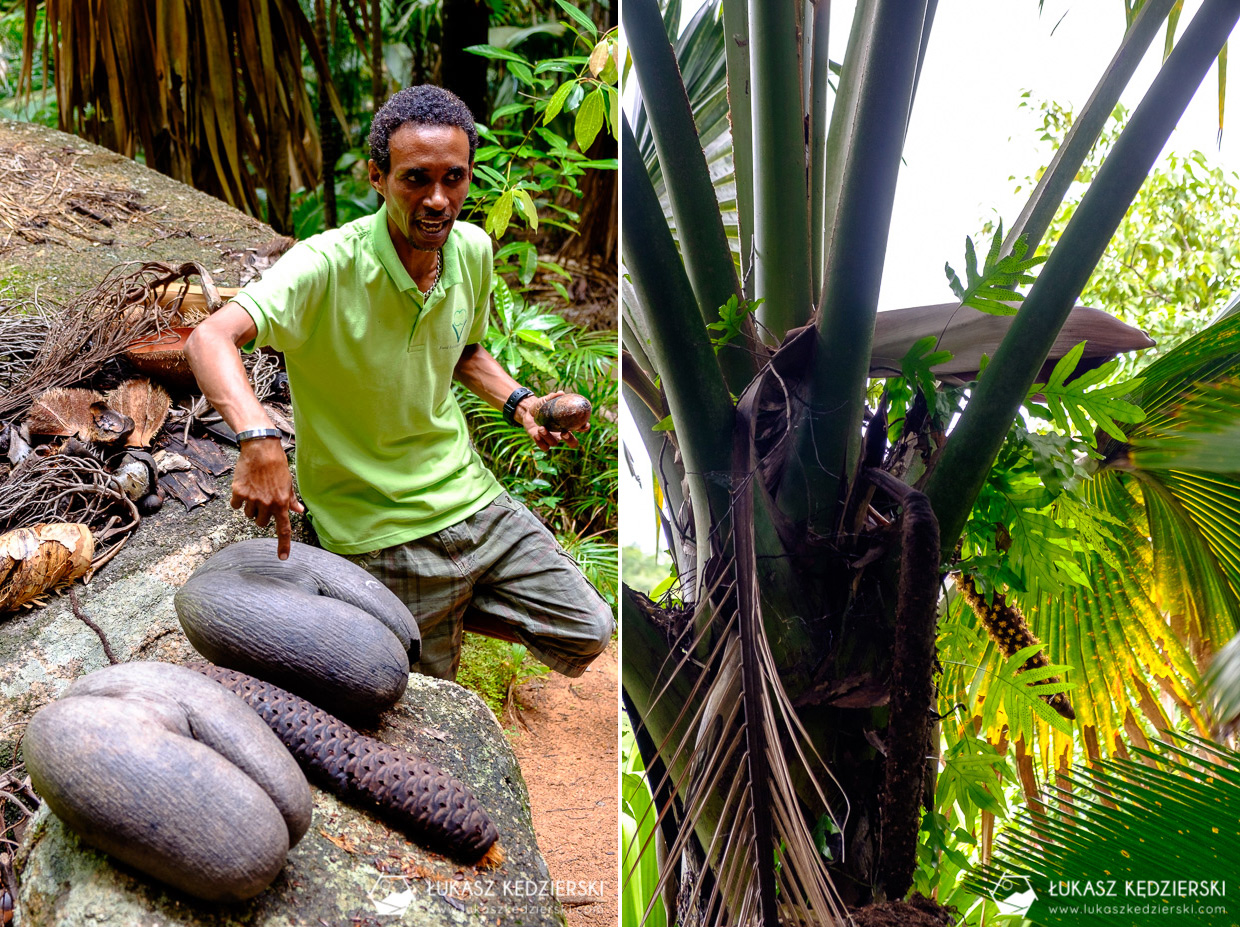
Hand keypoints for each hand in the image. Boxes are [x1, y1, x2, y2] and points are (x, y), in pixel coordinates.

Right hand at [230, 438, 304, 558]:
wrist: (260, 449)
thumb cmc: (277, 465)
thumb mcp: (288, 482)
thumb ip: (291, 500)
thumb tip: (299, 511)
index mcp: (282, 503)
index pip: (283, 529)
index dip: (283, 545)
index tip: (282, 558)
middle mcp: (267, 503)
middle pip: (261, 523)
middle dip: (262, 516)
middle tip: (263, 501)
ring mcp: (252, 499)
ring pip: (248, 515)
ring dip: (250, 507)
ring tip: (255, 490)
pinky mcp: (238, 492)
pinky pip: (235, 506)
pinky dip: (238, 500)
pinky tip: (243, 488)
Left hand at [516, 391, 586, 451]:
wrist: (528, 411)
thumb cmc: (542, 405)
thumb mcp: (547, 400)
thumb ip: (553, 397)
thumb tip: (560, 393)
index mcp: (567, 423)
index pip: (580, 428)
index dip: (584, 428)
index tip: (584, 425)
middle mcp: (562, 433)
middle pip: (573, 443)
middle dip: (570, 440)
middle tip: (564, 433)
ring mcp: (552, 438)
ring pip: (555, 444)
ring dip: (548, 437)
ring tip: (541, 428)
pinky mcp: (542, 442)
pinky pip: (544, 447)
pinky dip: (540, 442)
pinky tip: (536, 434)